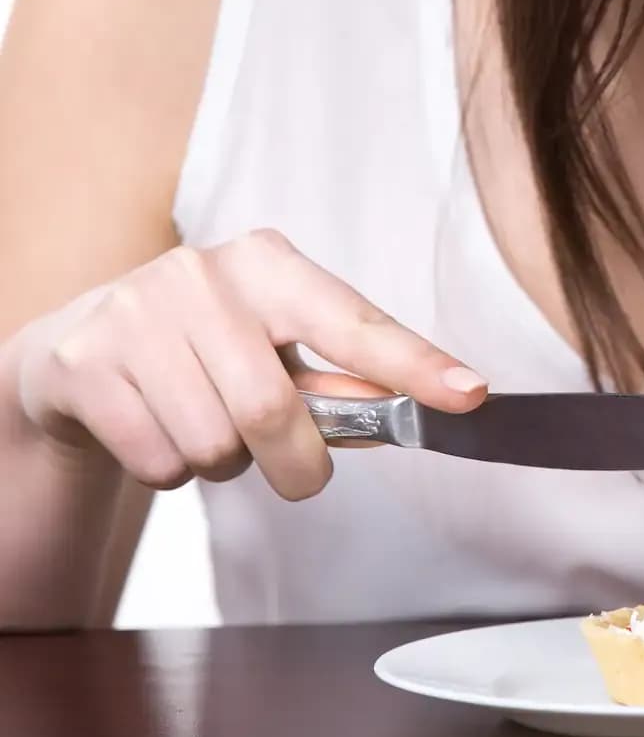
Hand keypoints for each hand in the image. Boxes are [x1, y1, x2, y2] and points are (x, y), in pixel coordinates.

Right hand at [7, 229, 485, 499]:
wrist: (81, 350)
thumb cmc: (204, 350)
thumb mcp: (273, 351)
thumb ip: (337, 385)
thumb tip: (396, 412)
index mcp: (270, 264)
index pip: (355, 322)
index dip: (414, 365)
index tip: (469, 394)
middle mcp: (203, 274)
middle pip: (274, 411)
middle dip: (297, 464)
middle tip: (298, 473)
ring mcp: (137, 313)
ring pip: (213, 444)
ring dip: (225, 465)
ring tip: (206, 427)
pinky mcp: (86, 362)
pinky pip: (158, 461)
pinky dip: (170, 471)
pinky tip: (157, 429)